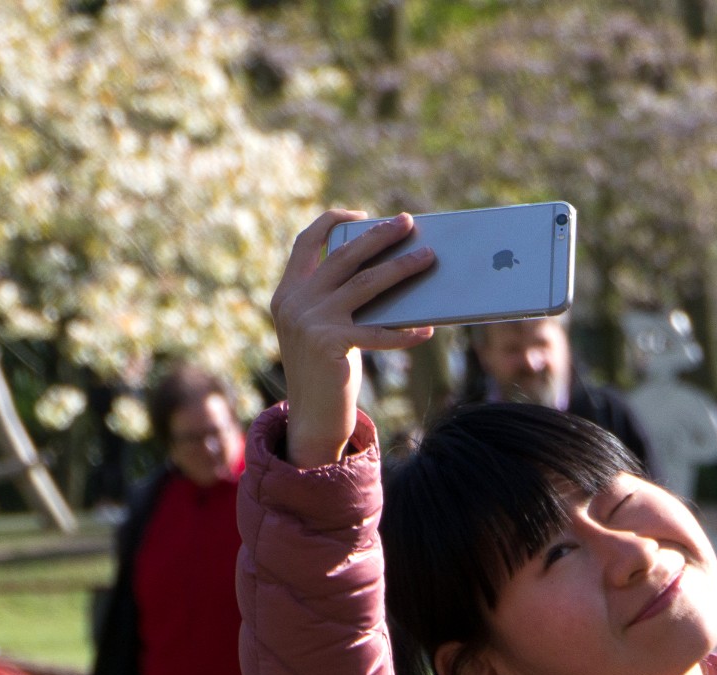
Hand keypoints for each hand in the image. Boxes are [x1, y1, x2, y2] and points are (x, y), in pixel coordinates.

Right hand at [269, 210, 438, 466]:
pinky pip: (378, 333)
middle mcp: (294, 302)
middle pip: (344, 256)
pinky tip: (428, 330)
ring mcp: (309, 322)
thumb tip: (391, 272)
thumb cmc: (327, 370)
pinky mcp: (329, 345)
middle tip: (408, 221)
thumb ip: (341, 300)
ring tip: (429, 257)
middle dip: (379, 236)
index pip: (305, 243)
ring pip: (366, 285)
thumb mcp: (326, 328)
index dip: (332, 223)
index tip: (361, 214)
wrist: (311, 418)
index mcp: (287, 292)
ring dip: (402, 268)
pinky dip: (406, 333)